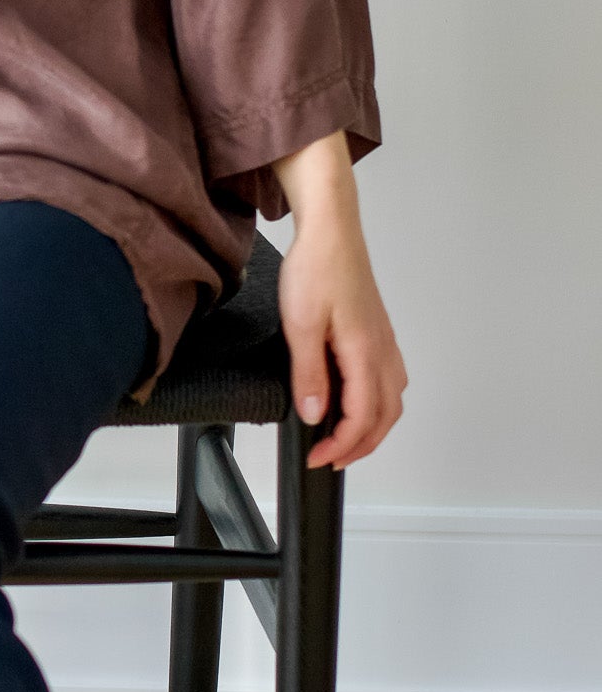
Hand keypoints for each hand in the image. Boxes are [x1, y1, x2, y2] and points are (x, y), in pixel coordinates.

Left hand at [270, 129, 407, 470]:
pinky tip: (355, 401)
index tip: (318, 458)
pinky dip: (376, 403)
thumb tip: (316, 415)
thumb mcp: (300, 324)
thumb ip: (309, 374)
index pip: (363, 417)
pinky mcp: (378, 333)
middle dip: (361, 445)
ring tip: (344, 439)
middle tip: (332, 460)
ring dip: (372, 427)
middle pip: (385, 416)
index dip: (342, 446)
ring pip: (391, 400)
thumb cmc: (317, 268)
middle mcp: (382, 351)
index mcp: (364, 352)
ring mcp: (384, 342)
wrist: (331, 231)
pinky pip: (388, 380)